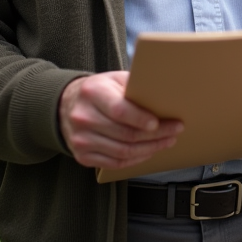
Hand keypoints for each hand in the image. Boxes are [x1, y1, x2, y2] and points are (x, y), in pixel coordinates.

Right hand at [59, 71, 182, 168]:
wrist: (66, 105)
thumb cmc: (99, 90)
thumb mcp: (113, 79)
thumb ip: (135, 86)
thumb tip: (165, 94)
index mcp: (92, 93)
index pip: (119, 110)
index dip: (141, 119)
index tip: (159, 123)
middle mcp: (83, 117)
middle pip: (125, 134)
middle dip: (156, 135)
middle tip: (175, 130)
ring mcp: (81, 139)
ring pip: (122, 151)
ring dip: (150, 149)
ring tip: (167, 142)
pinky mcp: (82, 155)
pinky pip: (114, 163)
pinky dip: (136, 159)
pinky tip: (149, 151)